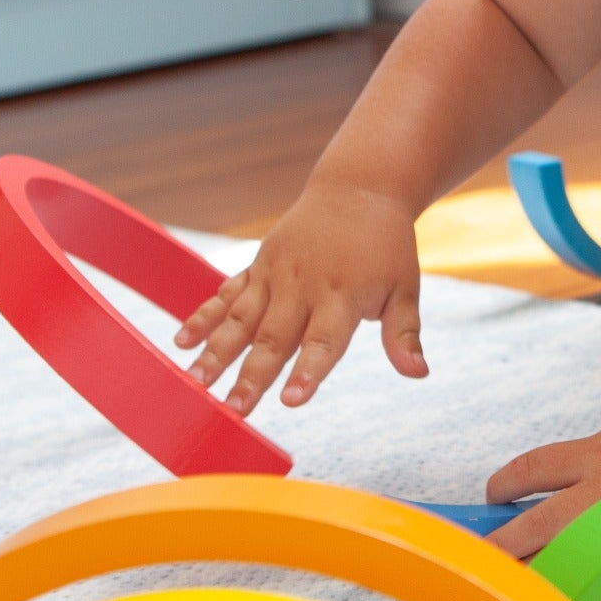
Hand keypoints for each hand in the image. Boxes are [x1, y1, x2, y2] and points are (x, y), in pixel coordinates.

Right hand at [173, 181, 425, 414]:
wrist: (359, 189)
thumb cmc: (386, 246)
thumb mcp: (406, 286)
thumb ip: (404, 333)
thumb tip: (419, 374)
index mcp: (343, 295)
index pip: (324, 341)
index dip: (308, 372)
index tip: (291, 401)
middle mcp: (304, 286)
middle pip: (274, 336)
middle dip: (252, 375)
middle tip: (233, 410)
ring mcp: (276, 274)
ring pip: (241, 318)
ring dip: (216, 351)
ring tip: (196, 383)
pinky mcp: (259, 265)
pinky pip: (227, 293)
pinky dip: (204, 316)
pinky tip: (182, 342)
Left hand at [485, 411, 600, 593]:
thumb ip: (582, 461)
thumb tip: (531, 490)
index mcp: (599, 454)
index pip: (529, 470)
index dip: (501, 486)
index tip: (490, 497)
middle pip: (533, 524)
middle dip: (498, 544)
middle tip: (476, 556)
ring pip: (557, 564)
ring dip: (526, 577)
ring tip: (503, 586)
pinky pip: (595, 589)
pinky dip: (570, 597)